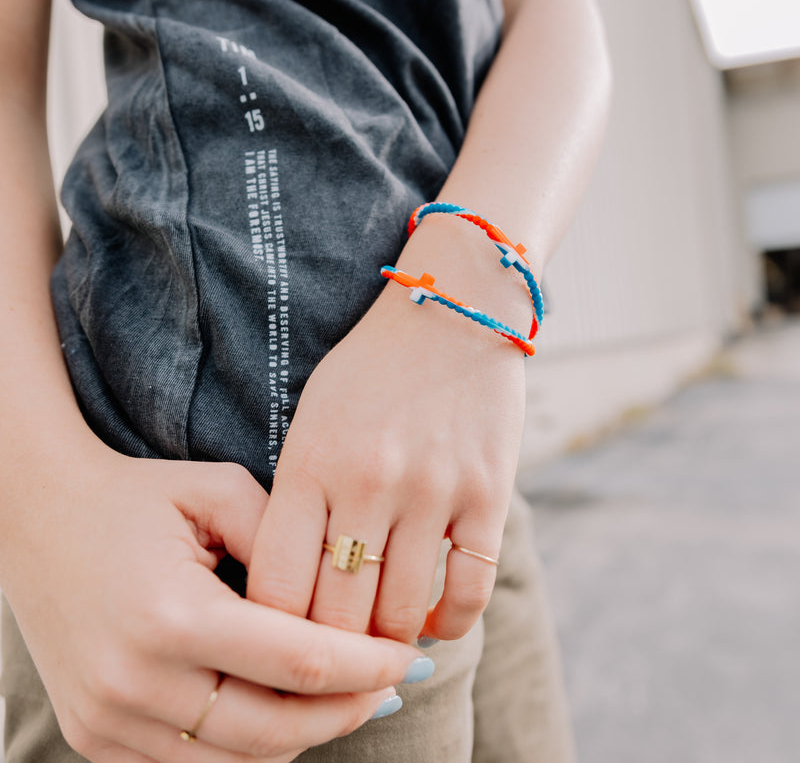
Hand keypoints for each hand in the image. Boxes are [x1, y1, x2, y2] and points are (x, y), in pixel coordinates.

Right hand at [3, 446, 423, 761]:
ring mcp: (108, 720)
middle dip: (347, 711)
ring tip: (346, 699)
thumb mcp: (217, 491)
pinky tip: (280, 709)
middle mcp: (136, 682)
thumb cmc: (136, 495)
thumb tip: (347, 593)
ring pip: (237, 761)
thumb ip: (282, 538)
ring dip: (301, 734)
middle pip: (275, 729)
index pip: (298, 665)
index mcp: (173, 616)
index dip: (365, 666)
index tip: (408, 654)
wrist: (39, 517)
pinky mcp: (94, 736)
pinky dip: (246, 746)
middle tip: (391, 684)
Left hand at [246, 238, 527, 645]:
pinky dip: (448, 625)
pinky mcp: (487, 493)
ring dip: (386, 646)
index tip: (276, 651)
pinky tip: (433, 621)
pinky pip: (468, 593)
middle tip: (327, 663)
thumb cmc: (369, 370)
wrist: (454, 309)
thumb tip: (291, 592)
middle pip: (336, 616)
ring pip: (400, 616)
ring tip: (377, 645)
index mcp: (310, 462)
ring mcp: (432, 489)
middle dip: (326, 654)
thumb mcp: (311, 419)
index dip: (270, 638)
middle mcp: (368, 481)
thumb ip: (297, 499)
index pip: (276, 588)